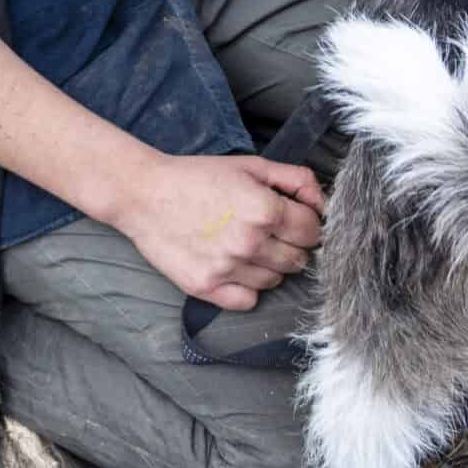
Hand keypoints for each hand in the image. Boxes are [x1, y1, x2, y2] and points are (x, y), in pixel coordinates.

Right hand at [109, 149, 324, 311]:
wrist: (145, 195)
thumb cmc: (198, 177)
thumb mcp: (251, 166)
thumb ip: (295, 180)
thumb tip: (323, 203)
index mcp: (265, 210)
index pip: (313, 232)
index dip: (309, 225)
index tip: (296, 221)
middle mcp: (250, 243)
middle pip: (298, 260)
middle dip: (292, 246)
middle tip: (271, 233)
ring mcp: (227, 268)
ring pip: (275, 281)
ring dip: (270, 266)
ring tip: (248, 246)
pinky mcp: (206, 287)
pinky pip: (248, 301)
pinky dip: (247, 288)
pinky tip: (234, 267)